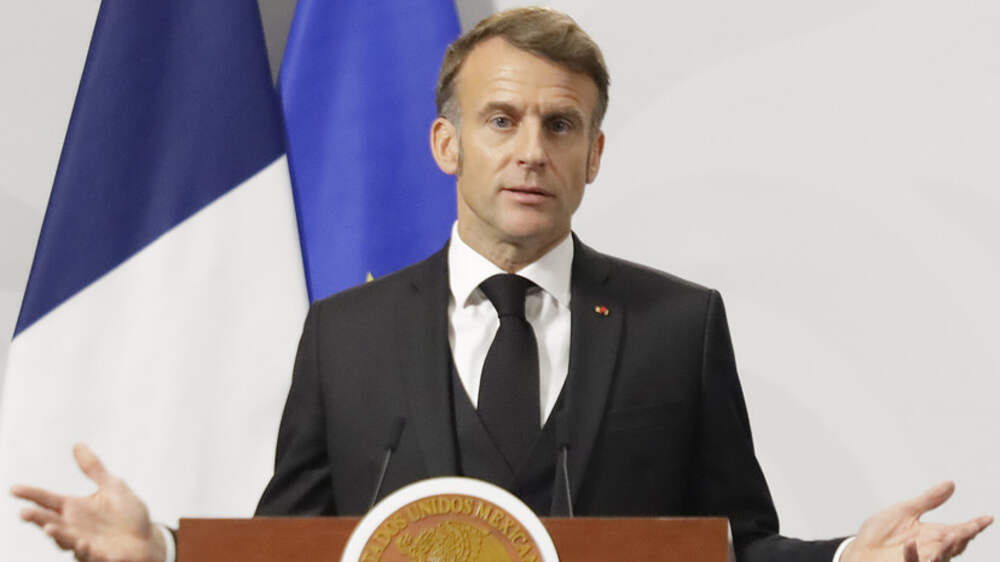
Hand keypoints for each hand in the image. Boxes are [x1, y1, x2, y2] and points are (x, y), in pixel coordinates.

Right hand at [10, 443, 166, 561]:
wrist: (147, 540)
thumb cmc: (127, 514)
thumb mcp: (112, 487)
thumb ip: (94, 469)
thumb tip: (77, 444)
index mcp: (75, 510)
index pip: (48, 500)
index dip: (31, 495)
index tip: (14, 489)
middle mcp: (75, 528)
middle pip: (51, 523)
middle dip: (38, 519)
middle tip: (25, 512)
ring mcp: (85, 545)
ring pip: (67, 542)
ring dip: (59, 536)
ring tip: (49, 528)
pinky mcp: (101, 557)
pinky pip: (92, 557)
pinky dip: (88, 552)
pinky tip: (86, 545)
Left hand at [841, 481, 992, 561]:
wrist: (860, 553)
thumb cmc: (880, 535)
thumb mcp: (904, 511)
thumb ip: (929, 500)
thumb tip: (951, 484)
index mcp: (934, 535)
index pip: (960, 530)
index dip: (974, 525)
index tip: (987, 517)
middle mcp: (931, 549)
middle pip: (956, 545)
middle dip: (963, 538)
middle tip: (969, 529)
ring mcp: (921, 560)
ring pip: (942, 556)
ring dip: (946, 548)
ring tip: (951, 536)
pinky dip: (913, 555)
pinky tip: (909, 544)